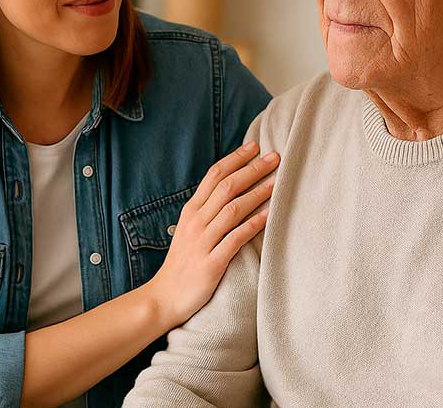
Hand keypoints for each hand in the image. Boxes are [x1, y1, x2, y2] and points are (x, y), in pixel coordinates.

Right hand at [146, 141, 278, 327]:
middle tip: (275, 157)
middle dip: (252, 169)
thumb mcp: (190, 230)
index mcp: (190, 211)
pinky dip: (253, 225)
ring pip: (232, 209)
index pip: (214, 175)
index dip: (235, 159)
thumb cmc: (183, 263)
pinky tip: (268, 216)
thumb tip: (231, 190)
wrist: (164, 297)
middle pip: (226, 187)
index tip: (254, 146)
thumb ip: (207, 210)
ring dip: (257, 193)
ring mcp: (202, 242)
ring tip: (277, 182)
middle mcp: (196, 221)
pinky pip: (235, 239)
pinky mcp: (211, 263)